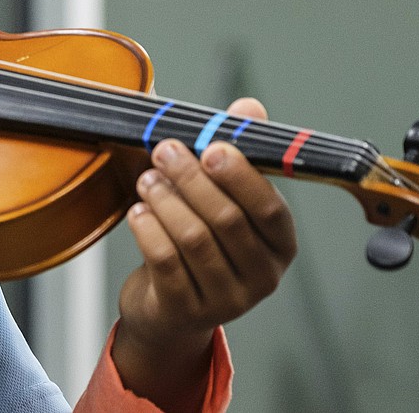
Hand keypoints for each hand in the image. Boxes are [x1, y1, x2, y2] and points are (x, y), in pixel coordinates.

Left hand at [111, 97, 296, 411]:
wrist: (168, 310)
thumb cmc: (200, 242)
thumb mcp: (221, 200)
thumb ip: (236, 152)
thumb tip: (249, 107)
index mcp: (280, 247)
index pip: (271, 209)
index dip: (241, 176)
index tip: (210, 145)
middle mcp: (262, 278)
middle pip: (227, 221)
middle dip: (191, 179)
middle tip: (164, 151)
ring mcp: (226, 301)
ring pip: (195, 240)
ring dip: (166, 201)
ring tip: (147, 179)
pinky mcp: (186, 312)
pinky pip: (166, 263)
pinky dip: (149, 230)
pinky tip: (138, 212)